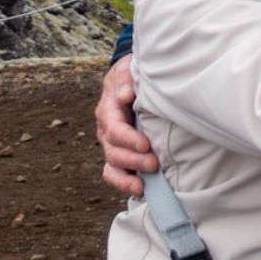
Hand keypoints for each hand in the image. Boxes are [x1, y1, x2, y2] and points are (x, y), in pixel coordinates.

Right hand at [96, 55, 156, 195]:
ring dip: (127, 178)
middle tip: (153, 163)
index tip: (146, 145)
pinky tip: (141, 190)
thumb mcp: (126, 69)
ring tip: (144, 185)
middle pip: (113, 152)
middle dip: (133, 160)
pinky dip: (125, 183)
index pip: (114, 129)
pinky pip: (116, 173)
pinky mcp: (121, 154)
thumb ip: (125, 80)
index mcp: (108, 110)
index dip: (128, 139)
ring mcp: (112, 145)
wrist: (131, 80)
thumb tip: (126, 94)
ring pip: (113, 166)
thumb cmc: (131, 74)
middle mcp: (107, 131)